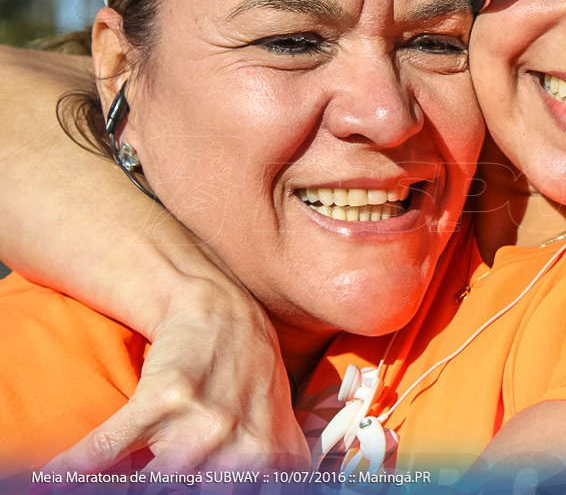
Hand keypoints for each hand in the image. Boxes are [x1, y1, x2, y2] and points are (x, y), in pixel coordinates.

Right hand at [45, 276, 308, 472]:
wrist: (218, 311)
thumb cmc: (249, 373)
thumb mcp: (279, 422)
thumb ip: (282, 465)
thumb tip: (287, 487)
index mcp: (271, 459)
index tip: (185, 492)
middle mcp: (243, 448)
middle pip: (189, 493)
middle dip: (169, 487)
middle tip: (155, 476)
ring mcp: (203, 425)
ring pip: (154, 482)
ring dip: (124, 482)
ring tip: (114, 479)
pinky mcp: (161, 401)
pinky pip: (107, 450)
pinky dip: (76, 466)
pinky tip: (56, 476)